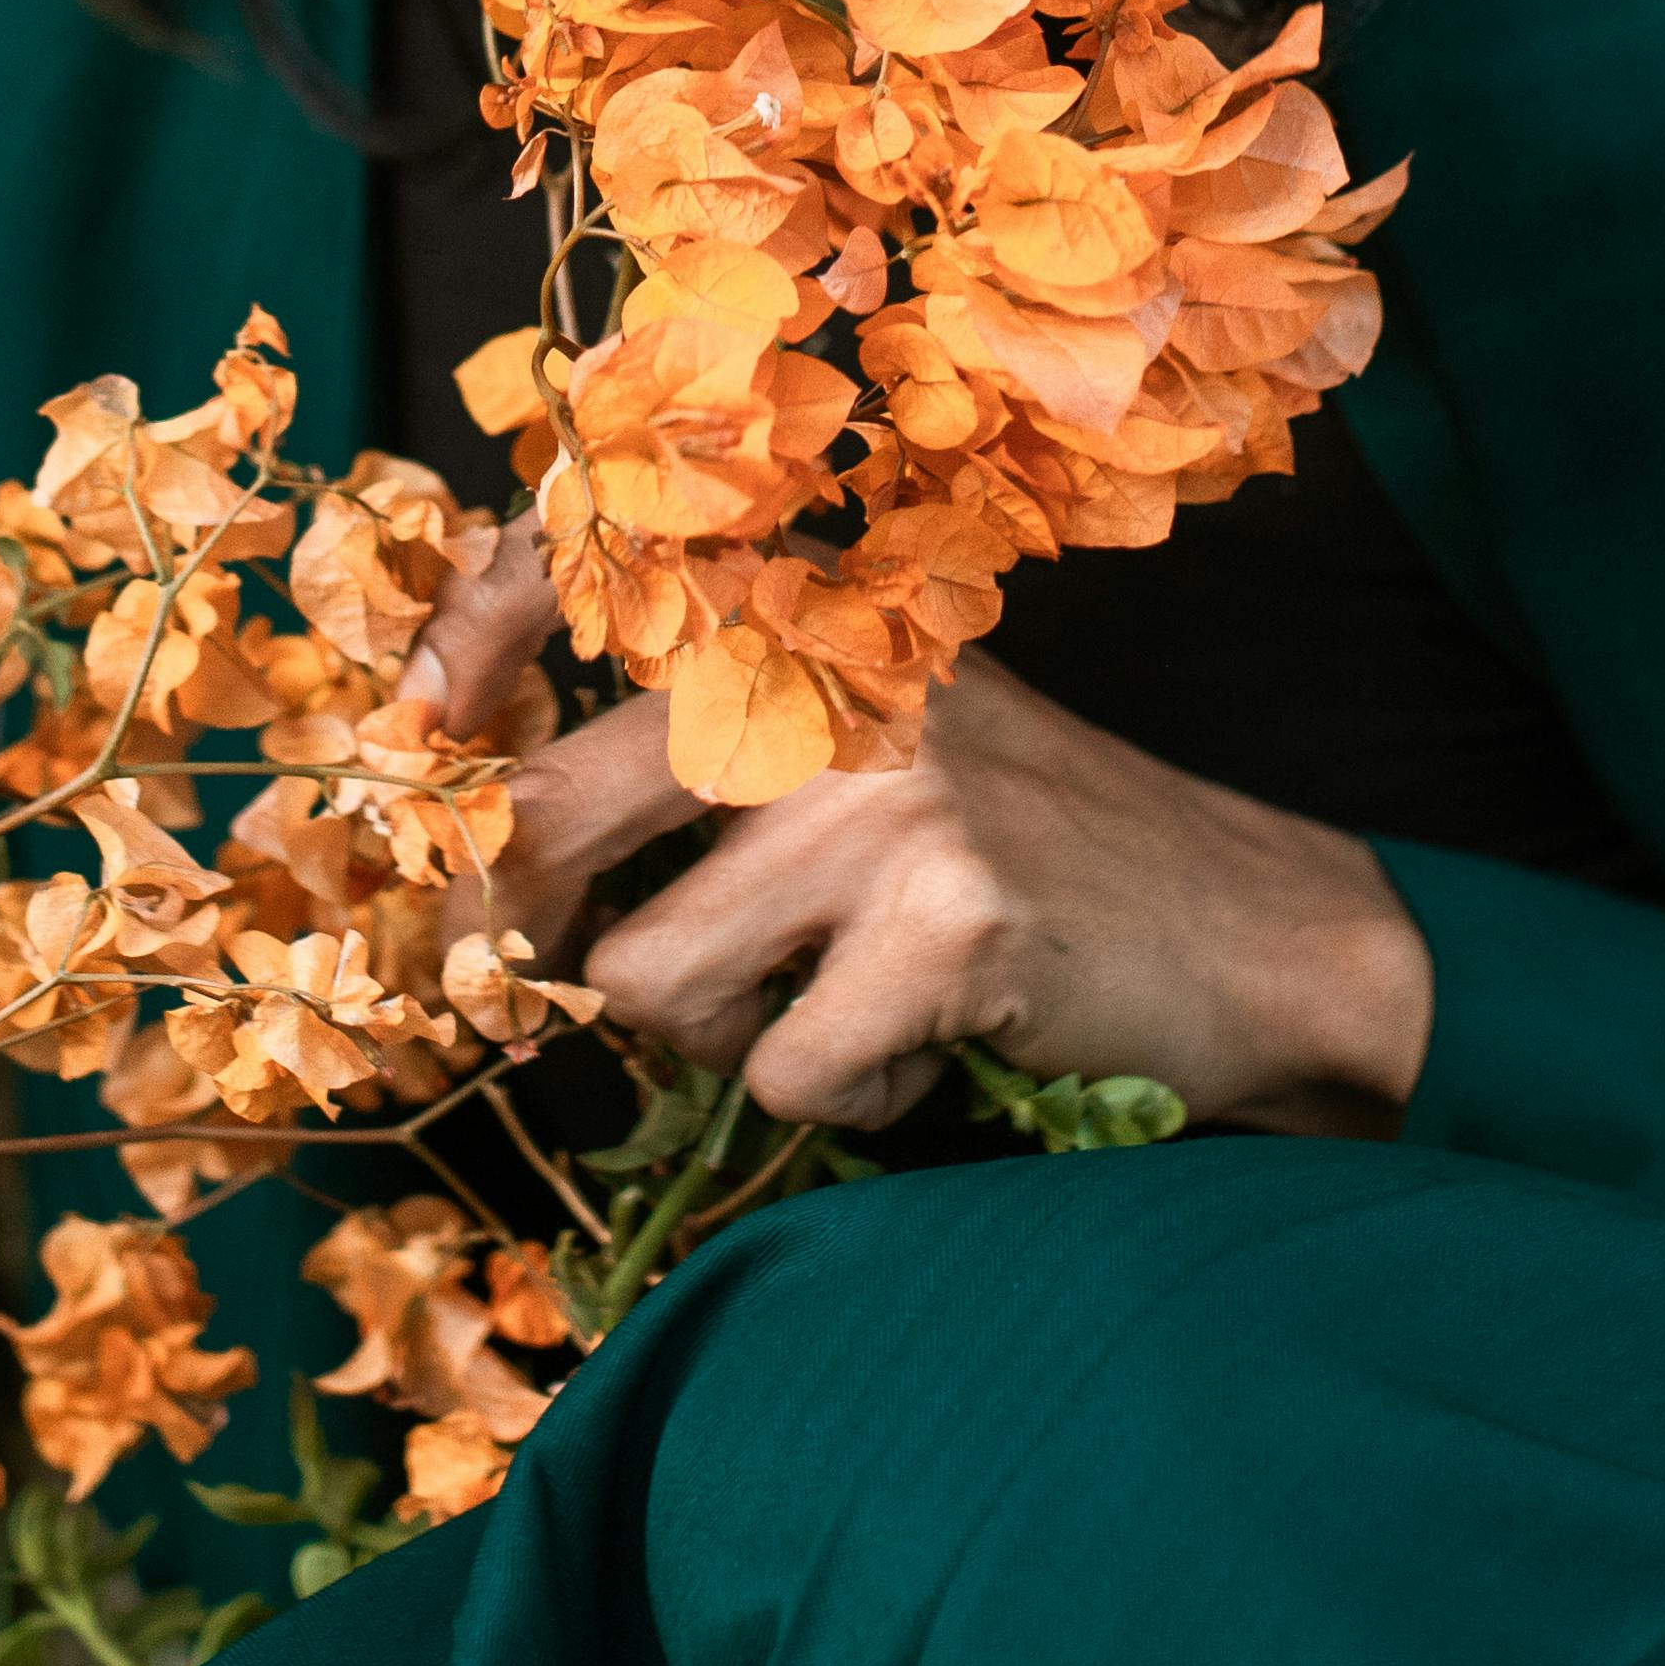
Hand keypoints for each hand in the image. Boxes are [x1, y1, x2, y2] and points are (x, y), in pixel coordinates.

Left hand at [403, 524, 1434, 1139]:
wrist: (1252, 931)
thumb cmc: (1025, 846)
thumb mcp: (872, 729)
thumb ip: (708, 737)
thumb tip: (485, 843)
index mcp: (804, 603)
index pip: (574, 567)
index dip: (458, 647)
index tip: (412, 735)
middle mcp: (832, 669)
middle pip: (544, 818)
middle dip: (517, 933)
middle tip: (535, 986)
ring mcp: (886, 791)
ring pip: (640, 978)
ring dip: (714, 1036)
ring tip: (822, 1010)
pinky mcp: (942, 922)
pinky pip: (773, 1072)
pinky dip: (833, 1098)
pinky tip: (916, 1054)